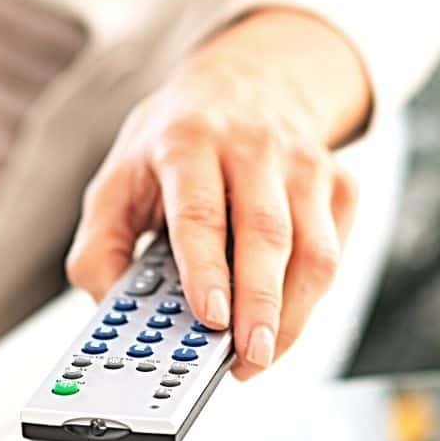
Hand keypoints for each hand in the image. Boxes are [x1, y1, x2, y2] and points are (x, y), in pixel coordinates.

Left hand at [66, 8, 370, 378]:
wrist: (248, 82)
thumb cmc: (176, 143)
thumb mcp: (118, 178)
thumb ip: (100, 247)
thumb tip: (110, 309)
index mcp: (188, 142)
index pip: (200, 211)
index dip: (206, 268)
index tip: (210, 317)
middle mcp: (253, 148)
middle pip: (267, 234)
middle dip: (261, 305)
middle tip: (247, 358)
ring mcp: (304, 164)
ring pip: (314, 250)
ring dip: (292, 314)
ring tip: (260, 355)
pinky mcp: (339, 183)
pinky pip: (337, 250)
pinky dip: (313, 295)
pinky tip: (284, 316)